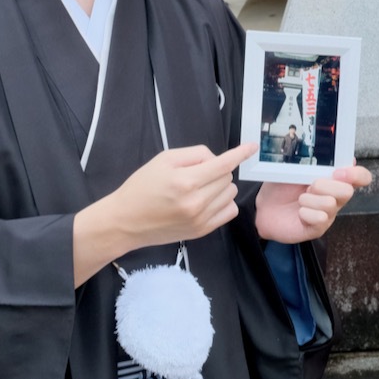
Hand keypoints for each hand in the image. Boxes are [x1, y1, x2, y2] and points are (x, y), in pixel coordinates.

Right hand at [106, 143, 255, 249]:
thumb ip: (194, 155)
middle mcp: (196, 202)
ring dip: (220, 186)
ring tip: (199, 188)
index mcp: (186, 181)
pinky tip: (208, 200)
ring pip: (230, 194)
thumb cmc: (142, 187)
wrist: (126, 221)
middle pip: (227, 177)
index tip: (252, 147)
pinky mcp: (202, 231)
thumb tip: (216, 159)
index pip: (222, 164)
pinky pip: (229, 212)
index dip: (240, 153)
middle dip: (217, 170)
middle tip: (195, 173)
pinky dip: (223, 202)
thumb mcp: (163, 160)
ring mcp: (201, 219)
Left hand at [255, 165, 370, 243]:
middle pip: (347, 191)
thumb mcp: (297, 168)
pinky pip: (320, 218)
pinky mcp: (319, 228)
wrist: (263, 207)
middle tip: (309, 186)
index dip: (356, 174)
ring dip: (309, 199)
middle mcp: (336, 197)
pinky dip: (306, 213)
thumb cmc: (282, 187)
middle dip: (325, 185)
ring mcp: (329, 214)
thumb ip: (317, 162)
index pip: (361, 177)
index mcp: (335, 179)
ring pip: (330, 204)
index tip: (338, 172)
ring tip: (300, 199)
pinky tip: (299, 212)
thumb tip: (343, 158)